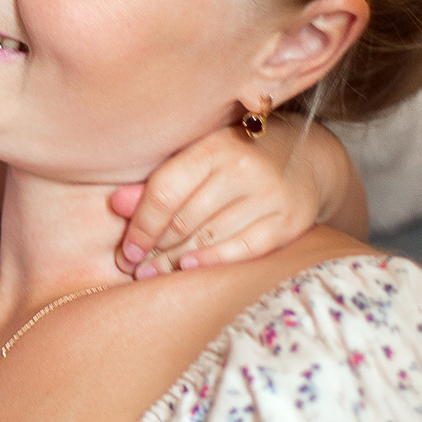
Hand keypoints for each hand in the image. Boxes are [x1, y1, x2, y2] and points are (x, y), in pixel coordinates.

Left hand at [111, 116, 328, 277]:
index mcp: (214, 146)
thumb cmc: (238, 158)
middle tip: (135, 269)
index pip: (166, 191)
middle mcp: (244, 168)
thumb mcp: (200, 158)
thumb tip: (115, 205)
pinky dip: (214, 261)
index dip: (141, 226)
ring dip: (177, 261)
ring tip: (153, 275)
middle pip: (186, 219)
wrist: (307, 157)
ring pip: (210, 237)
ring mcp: (270, 195)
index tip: (127, 251)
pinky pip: (244, 248)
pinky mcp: (290, 220)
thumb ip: (159, 183)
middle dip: (156, 248)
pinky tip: (190, 270)